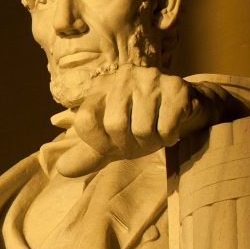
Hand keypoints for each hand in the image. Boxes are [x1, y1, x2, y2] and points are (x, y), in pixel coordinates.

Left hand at [55, 66, 221, 177]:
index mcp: (101, 88)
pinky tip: (171, 130)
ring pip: (141, 128)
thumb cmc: (143, 125)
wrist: (187, 110)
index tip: (113, 145)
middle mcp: (123, 78)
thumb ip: (88, 154)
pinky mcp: (176, 88)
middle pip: (114, 125)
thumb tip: (62, 170)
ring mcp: (150, 79)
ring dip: (151, 141)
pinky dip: (169, 137)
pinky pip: (165, 127)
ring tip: (155, 132)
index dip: (99, 143)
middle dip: (129, 144)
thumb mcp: (113, 141)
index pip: (84, 121)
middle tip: (140, 140)